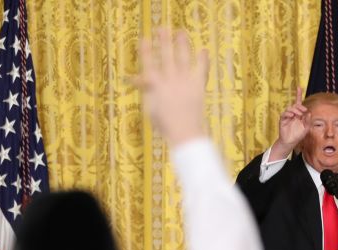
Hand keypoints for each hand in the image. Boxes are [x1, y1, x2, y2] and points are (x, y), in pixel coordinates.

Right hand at [134, 29, 209, 146]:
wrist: (185, 132)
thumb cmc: (164, 123)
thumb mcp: (150, 106)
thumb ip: (145, 90)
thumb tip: (133, 78)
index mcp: (156, 85)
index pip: (149, 64)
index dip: (146, 51)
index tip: (144, 38)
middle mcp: (170, 79)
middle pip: (166, 56)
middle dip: (163, 41)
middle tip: (162, 28)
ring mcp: (185, 81)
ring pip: (183, 58)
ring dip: (182, 44)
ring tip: (181, 32)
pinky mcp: (198, 85)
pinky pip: (201, 69)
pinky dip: (203, 59)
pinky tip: (203, 49)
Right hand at [272, 87, 308, 159]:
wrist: (290, 142)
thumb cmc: (298, 135)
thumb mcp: (306, 128)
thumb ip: (308, 120)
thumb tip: (308, 112)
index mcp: (299, 114)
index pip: (299, 103)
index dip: (298, 94)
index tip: (299, 87)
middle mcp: (293, 113)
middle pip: (296, 105)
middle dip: (300, 107)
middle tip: (303, 111)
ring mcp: (287, 116)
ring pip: (290, 108)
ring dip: (295, 110)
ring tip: (298, 115)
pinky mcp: (283, 119)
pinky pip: (285, 113)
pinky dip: (288, 113)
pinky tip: (292, 116)